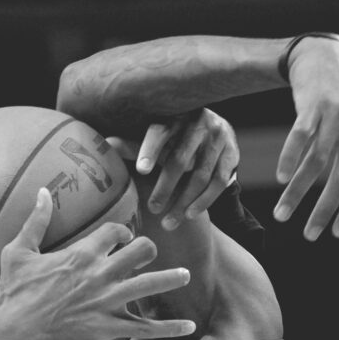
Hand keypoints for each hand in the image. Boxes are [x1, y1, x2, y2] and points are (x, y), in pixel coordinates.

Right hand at [0, 189, 195, 339]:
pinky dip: (169, 328)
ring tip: (186, 276)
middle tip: (149, 255)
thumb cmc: (14, 294)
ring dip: (171, 279)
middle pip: (141, 251)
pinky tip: (188, 327)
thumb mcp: (19, 252)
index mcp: (81, 254)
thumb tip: (42, 191)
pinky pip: (146, 329)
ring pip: (150, 285)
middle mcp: (99, 274)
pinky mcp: (107, 328)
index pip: (116, 231)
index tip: (125, 237)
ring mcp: (106, 302)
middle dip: (148, 250)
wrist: (14, 335)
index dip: (124, 232)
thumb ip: (35, 221)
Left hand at [130, 109, 239, 230]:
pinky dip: (204, 201)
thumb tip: (107, 144)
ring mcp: (217, 138)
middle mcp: (197, 123)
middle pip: (179, 160)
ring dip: (183, 202)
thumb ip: (135, 144)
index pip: (159, 133)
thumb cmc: (176, 138)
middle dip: (165, 188)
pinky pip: (218, 182)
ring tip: (168, 222)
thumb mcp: (157, 138)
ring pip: (200, 175)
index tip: (140, 171)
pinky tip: (190, 215)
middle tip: (152, 209)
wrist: (216, 132)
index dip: (149, 150)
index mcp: (173, 116)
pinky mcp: (231, 154)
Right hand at [275, 37, 338, 239]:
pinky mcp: (313, 103)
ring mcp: (337, 113)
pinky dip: (290, 160)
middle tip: (309, 235)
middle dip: (323, 210)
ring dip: (298, 193)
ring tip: (282, 214)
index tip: (335, 234)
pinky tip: (281, 179)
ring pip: (317, 162)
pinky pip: (301, 137)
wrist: (324, 54)